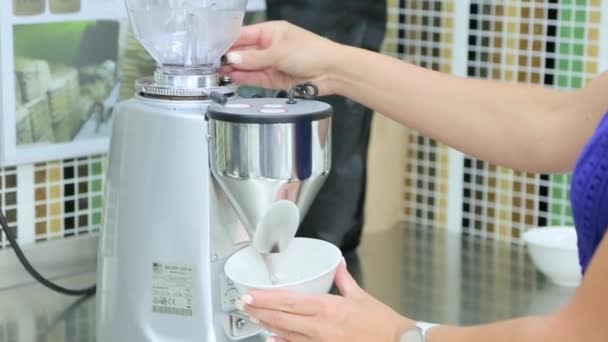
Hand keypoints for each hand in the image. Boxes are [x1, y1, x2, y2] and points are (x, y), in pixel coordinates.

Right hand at [221, 21, 344, 94]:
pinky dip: (244, 78)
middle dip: (229, 58)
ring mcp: (272, 64)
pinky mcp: (276, 79)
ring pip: (248, 67)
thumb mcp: (280, 52)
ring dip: (234, 69)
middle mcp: (270, 47)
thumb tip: (233, 60)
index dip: (228, 43)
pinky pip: (256, 78)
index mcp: (271, 32)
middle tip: (212, 63)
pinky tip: (232, 77)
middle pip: (244, 52)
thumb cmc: (313, 52)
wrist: (332, 72)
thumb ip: (254, 59)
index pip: (243, 35)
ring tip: (218, 72)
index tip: (214, 50)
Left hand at [236, 259, 412, 341]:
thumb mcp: (360, 296)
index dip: (265, 298)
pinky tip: (272, 339)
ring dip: (267, 325)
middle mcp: (319, 328)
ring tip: (253, 318)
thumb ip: (343, 279)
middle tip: (243, 305)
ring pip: (285, 335)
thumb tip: (336, 263)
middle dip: (259, 311)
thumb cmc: (381, 324)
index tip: (250, 294)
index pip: (288, 301)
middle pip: (280, 318)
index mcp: (327, 308)